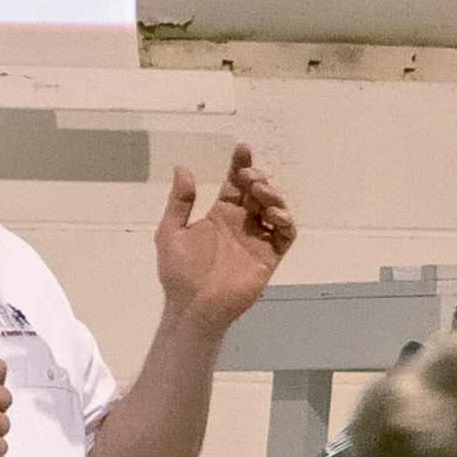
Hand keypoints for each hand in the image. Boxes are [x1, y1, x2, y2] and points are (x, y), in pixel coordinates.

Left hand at [154, 142, 296, 331]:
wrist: (194, 306)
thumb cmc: (179, 272)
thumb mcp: (170, 232)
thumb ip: (179, 202)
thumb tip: (182, 169)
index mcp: (220, 215)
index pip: (234, 185)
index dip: (239, 166)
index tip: (242, 150)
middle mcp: (241, 224)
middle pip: (257, 192)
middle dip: (257, 178)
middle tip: (249, 178)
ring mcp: (257, 239)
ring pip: (274, 208)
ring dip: (272, 195)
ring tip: (260, 193)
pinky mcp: (269, 257)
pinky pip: (285, 235)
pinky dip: (286, 221)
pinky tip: (275, 214)